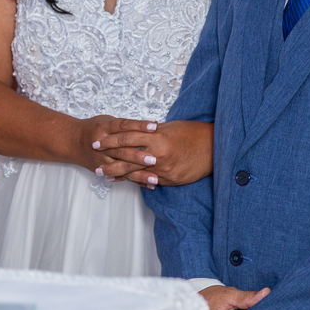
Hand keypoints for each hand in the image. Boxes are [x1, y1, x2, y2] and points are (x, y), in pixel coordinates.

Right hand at [76, 116, 157, 180]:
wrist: (73, 141)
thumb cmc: (94, 128)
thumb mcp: (107, 121)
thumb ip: (125, 125)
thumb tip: (153, 127)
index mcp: (104, 127)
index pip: (123, 126)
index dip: (139, 126)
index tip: (154, 127)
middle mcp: (102, 144)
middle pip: (122, 150)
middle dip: (138, 156)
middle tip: (154, 159)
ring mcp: (102, 159)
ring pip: (122, 167)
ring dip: (139, 174)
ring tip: (155, 178)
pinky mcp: (103, 170)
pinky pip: (121, 177)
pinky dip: (136, 182)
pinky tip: (149, 185)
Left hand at [92, 120, 214, 186]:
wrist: (215, 147)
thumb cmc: (193, 133)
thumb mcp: (169, 128)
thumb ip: (151, 132)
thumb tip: (136, 132)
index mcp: (157, 137)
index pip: (127, 137)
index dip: (110, 140)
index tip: (97, 141)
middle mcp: (159, 154)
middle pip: (127, 157)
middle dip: (109, 159)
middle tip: (94, 162)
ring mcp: (165, 169)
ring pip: (136, 172)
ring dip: (118, 174)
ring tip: (104, 175)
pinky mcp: (171, 180)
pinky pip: (150, 181)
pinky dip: (136, 181)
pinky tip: (125, 182)